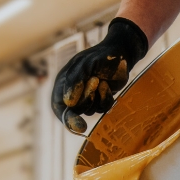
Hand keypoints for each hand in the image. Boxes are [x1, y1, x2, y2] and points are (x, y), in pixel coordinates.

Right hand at [51, 17, 147, 132]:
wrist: (119, 53)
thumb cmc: (99, 56)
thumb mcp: (84, 64)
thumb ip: (75, 81)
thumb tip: (68, 102)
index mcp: (63, 84)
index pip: (59, 107)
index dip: (68, 119)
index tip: (80, 127)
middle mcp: (73, 93)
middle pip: (76, 111)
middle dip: (86, 98)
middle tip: (94, 80)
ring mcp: (87, 97)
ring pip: (90, 110)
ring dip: (97, 97)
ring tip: (100, 79)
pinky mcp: (100, 100)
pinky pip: (102, 108)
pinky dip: (106, 98)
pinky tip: (107, 84)